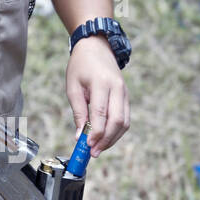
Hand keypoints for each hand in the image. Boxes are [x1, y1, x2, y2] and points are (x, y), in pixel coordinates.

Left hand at [65, 36, 129, 156]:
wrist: (97, 47)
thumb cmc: (81, 65)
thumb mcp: (73, 86)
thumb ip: (78, 111)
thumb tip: (79, 135)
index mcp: (101, 83)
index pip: (101, 113)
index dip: (95, 133)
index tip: (87, 146)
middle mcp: (117, 88)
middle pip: (117, 121)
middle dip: (106, 140)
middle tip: (93, 152)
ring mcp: (124, 92)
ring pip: (124, 122)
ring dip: (112, 139)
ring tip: (98, 149)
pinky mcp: (126, 96)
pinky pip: (125, 118)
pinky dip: (116, 131)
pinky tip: (105, 138)